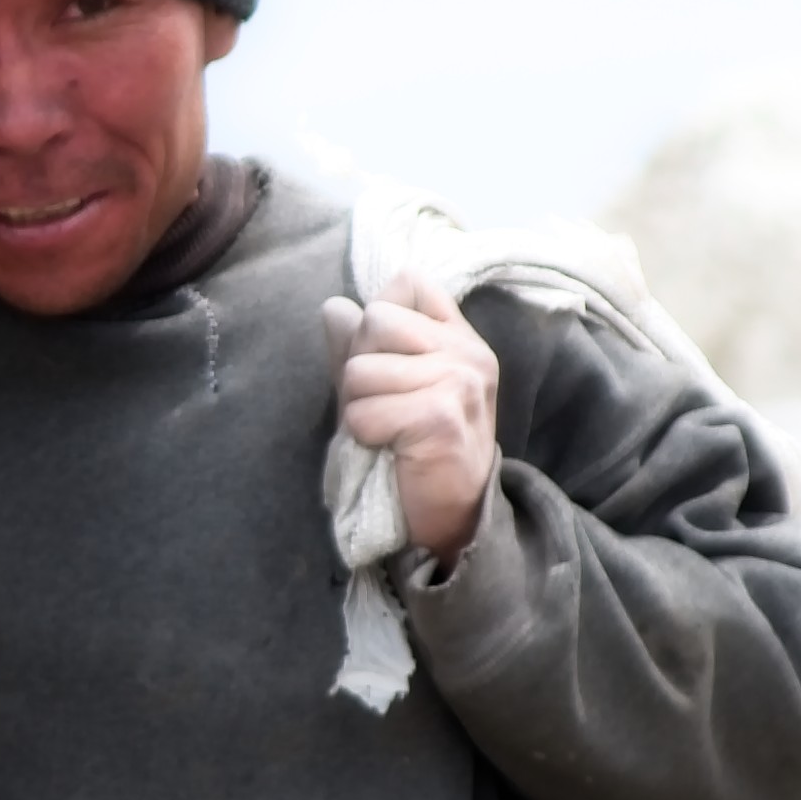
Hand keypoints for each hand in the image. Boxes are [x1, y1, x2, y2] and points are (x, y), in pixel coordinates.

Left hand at [329, 274, 499, 563]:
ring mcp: (460, 380)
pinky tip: (389, 449)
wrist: (451, 516)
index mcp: (459, 337)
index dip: (378, 320)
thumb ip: (360, 346)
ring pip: (361, 369)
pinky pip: (364, 412)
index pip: (409, 283)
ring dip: (358, 407)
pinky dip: (363, 436)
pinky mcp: (442, 416)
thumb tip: (332, 306)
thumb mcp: (386, 387)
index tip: (389, 366)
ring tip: (387, 431)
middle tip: (384, 408)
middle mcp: (468, 352)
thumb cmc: (414, 450)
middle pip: (375, 319)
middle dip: (360, 367)